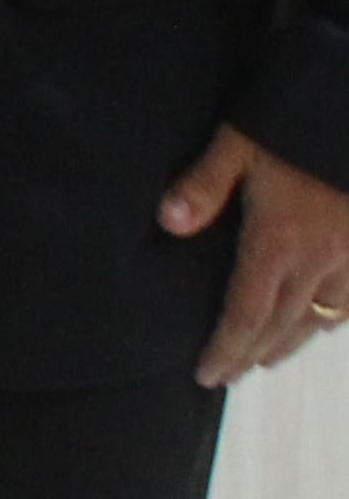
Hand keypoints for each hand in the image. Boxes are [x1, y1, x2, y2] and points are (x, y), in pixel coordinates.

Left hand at [164, 127, 348, 387]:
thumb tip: (166, 223)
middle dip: (252, 354)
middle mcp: (321, 259)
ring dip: (292, 341)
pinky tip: (325, 322)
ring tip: (266, 357)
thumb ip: (202, 184)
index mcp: (279, 241)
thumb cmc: (297, 122)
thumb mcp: (240, 142)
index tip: (206, 374)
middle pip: (282, 324)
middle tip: (228, 375)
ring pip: (324, 316)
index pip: (246, 313)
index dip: (225, 348)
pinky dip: (335, 318)